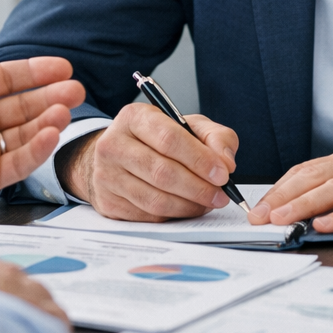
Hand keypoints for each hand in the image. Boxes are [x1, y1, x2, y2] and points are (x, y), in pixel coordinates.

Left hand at [0, 0, 81, 215]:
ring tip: (65, 112)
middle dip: (51, 96)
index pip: (9, 79)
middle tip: (76, 90)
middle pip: (23, 106)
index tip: (62, 67)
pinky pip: (19, 164)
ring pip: (25, 134)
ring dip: (47, 121)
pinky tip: (49, 135)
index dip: (36, 72)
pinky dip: (37, 150)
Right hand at [60, 101, 237, 220]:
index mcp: (134, 117)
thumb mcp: (188, 125)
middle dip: (198, 188)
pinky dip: (174, 215)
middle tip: (220, 195)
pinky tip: (187, 207)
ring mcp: (107, 175)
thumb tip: (225, 163)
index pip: (169, 139)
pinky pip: (148, 215)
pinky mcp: (108, 202)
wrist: (117, 154)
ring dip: (189, 205)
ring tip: (208, 203)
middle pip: (162, 173)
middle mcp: (114, 144)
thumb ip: (215, 136)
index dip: (199, 159)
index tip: (222, 174)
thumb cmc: (156, 139)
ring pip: (155, 199)